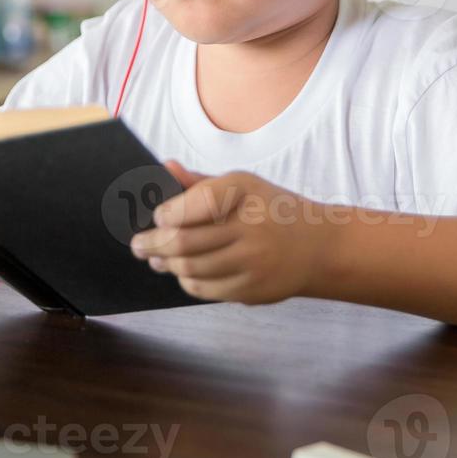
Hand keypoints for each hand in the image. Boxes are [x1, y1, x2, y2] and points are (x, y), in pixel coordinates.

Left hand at [129, 160, 328, 304]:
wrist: (318, 248)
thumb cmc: (270, 211)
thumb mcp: (243, 186)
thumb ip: (200, 183)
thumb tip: (163, 167)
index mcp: (246, 192)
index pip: (196, 203)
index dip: (167, 214)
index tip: (155, 217)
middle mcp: (251, 226)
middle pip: (185, 241)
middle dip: (152, 244)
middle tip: (138, 244)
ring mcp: (253, 261)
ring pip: (190, 267)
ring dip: (165, 264)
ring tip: (155, 258)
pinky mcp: (252, 289)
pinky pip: (205, 288)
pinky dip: (186, 280)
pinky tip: (182, 271)